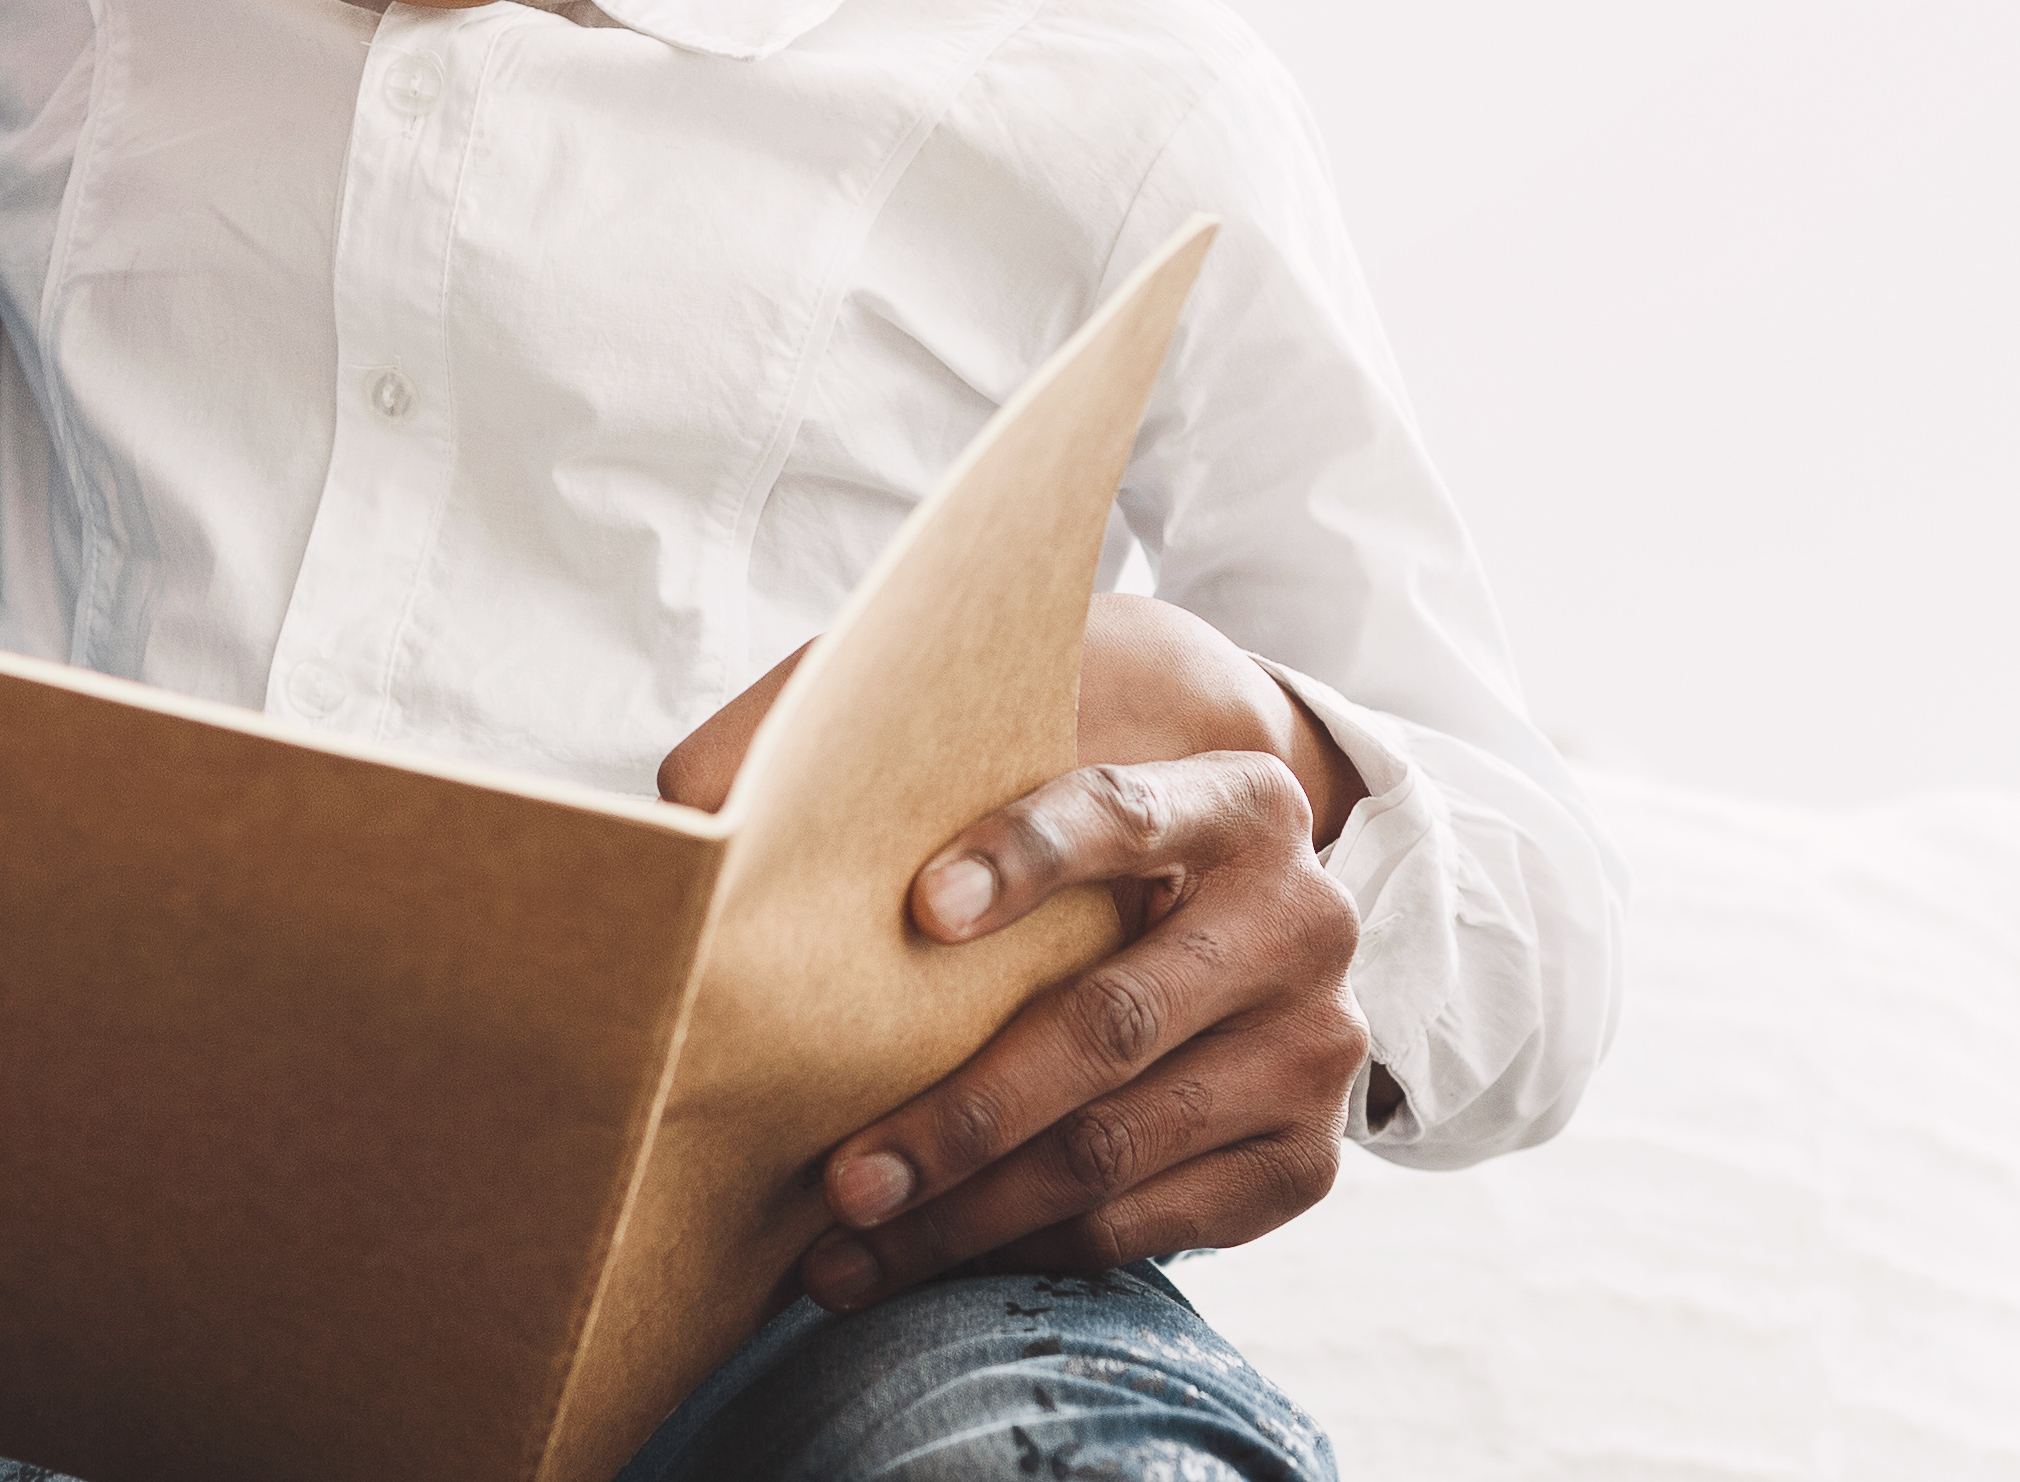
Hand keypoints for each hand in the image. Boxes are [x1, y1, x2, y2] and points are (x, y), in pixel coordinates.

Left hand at [660, 596, 1376, 1310]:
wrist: (1254, 925)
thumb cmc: (1094, 846)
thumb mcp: (1036, 763)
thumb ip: (895, 759)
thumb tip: (703, 805)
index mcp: (1237, 798)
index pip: (1124, 813)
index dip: (1024, 859)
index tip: (920, 911)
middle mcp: (1302, 918)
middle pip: (1107, 1026)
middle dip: (958, 1114)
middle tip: (839, 1174)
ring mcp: (1316, 1046)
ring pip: (1112, 1152)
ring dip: (966, 1216)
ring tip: (846, 1244)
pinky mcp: (1308, 1158)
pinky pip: (1145, 1225)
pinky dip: (1025, 1253)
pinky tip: (929, 1259)